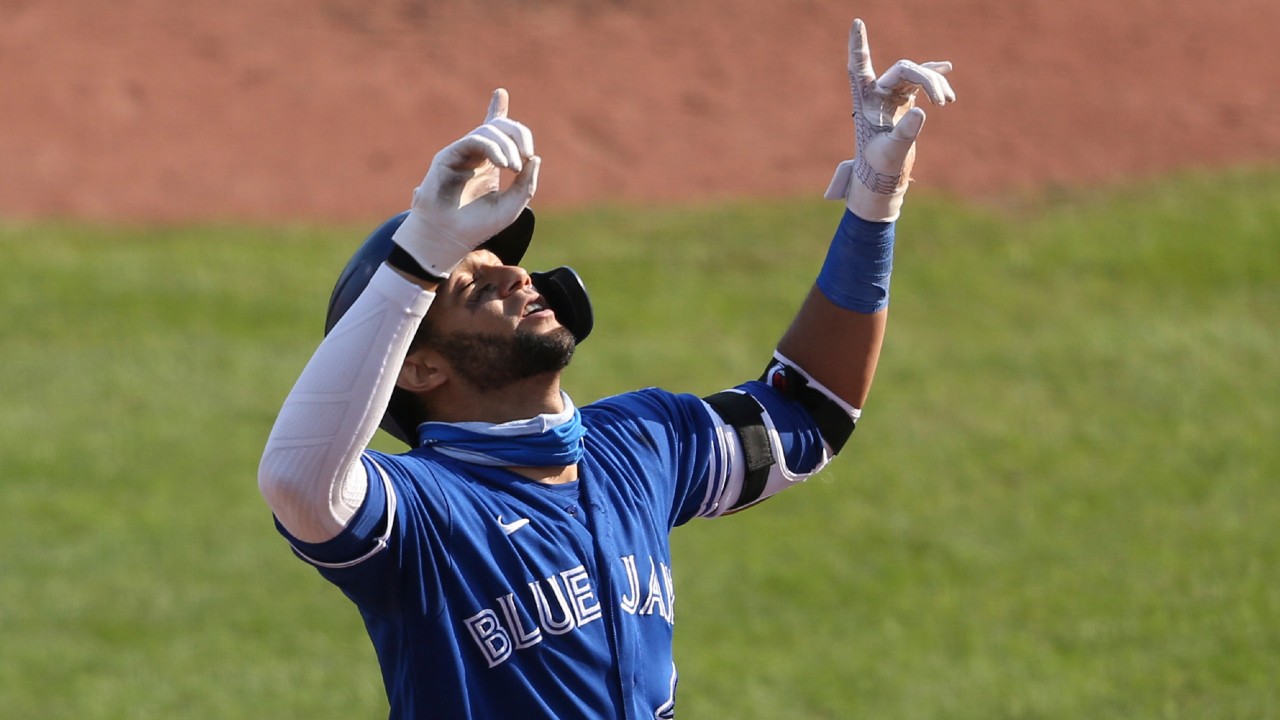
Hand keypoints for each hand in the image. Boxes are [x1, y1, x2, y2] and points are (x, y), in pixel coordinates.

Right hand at [393, 88, 540, 277]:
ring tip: (514, 167)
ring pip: (489, 132)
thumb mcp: (512, 205)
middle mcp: (474, 154)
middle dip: (519, 134)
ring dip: (508, 147)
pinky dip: (494, 148)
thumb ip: (526, 183)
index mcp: (488, 162)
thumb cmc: (478, 225)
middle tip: (528, 156)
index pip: (494, 131)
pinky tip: (504, 165)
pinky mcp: (448, 156)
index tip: (500, 93)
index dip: (496, 109)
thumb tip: (535, 158)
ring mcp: (461, 153)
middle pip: (500, 127)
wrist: (450, 238)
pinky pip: (475, 140)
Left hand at [824, 19, 954, 221]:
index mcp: (865, 100)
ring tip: (948, 101)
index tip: (856, 22)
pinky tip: (947, 68)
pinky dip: (934, 76)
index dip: (858, 44)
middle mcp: (877, 93)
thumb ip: (905, 133)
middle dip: (927, 80)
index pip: (859, 66)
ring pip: (916, 75)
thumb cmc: (879, 167)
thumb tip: (922, 111)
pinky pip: (921, 81)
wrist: (882, 178)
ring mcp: (891, 95)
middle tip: (944, 102)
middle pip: (904, 70)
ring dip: (935, 83)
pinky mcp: (904, 102)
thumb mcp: (891, 152)